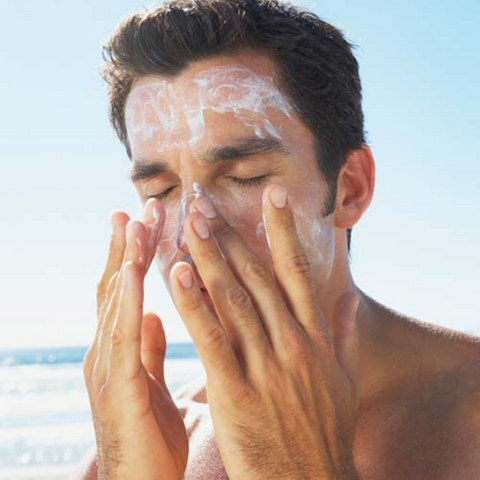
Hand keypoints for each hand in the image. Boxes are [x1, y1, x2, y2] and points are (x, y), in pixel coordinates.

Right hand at [83, 199, 187, 479]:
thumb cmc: (151, 438)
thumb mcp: (151, 383)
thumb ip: (149, 347)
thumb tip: (152, 314)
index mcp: (120, 349)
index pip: (127, 290)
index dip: (134, 254)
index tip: (146, 219)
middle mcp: (108, 351)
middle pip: (118, 287)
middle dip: (130, 245)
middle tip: (142, 205)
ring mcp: (107, 368)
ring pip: (117, 302)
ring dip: (126, 260)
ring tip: (136, 222)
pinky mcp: (117, 388)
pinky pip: (123, 337)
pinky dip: (126, 301)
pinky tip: (132, 271)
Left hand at [170, 184, 359, 479]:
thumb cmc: (325, 432)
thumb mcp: (346, 382)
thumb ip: (347, 337)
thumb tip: (352, 301)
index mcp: (314, 337)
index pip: (297, 270)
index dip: (283, 230)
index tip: (272, 195)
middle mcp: (292, 341)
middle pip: (256, 275)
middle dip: (229, 234)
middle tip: (204, 202)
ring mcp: (265, 364)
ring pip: (232, 298)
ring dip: (208, 256)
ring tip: (188, 223)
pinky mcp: (236, 390)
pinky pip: (212, 337)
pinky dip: (194, 303)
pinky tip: (177, 274)